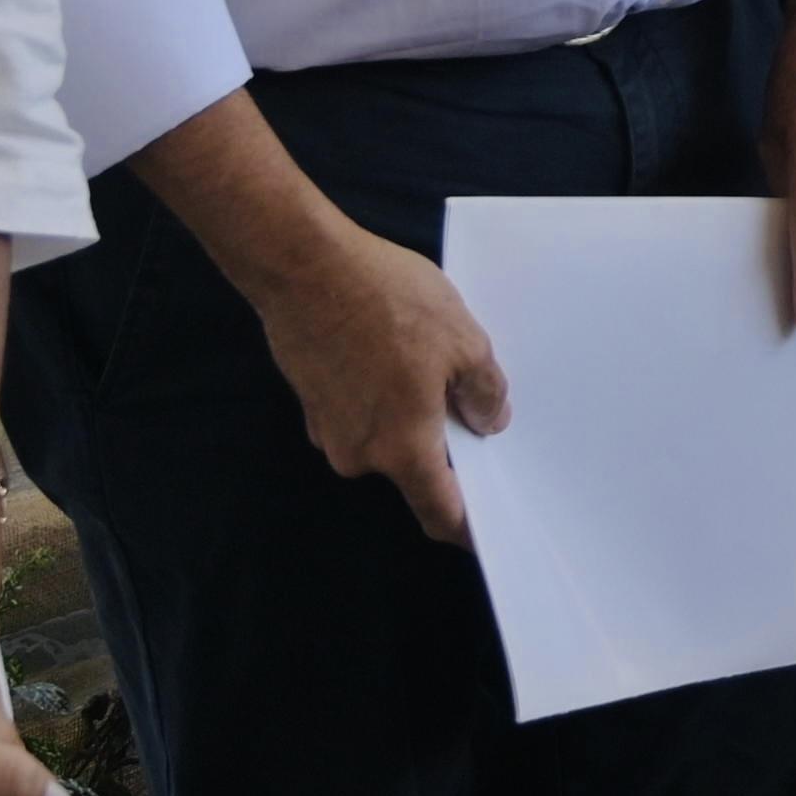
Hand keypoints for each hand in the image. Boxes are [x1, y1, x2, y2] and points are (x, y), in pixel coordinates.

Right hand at [243, 214, 508, 546]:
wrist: (305, 267)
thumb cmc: (388, 304)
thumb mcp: (463, 341)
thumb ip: (484, 392)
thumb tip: (490, 423)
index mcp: (403, 450)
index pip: (439, 513)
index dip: (466, 526)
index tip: (488, 528)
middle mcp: (360, 454)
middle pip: (412, 468)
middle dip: (442, 444)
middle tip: (471, 406)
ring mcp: (329, 430)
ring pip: (385, 437)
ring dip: (410, 414)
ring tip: (431, 364)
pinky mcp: (312, 402)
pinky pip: (360, 414)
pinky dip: (381, 397)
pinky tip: (394, 353)